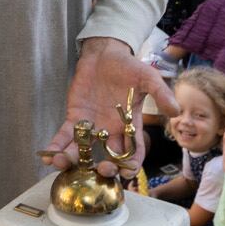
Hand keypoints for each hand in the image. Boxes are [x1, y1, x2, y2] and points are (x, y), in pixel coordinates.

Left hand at [46, 38, 175, 178]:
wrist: (105, 53)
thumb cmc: (128, 66)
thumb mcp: (148, 78)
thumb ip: (161, 93)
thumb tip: (176, 111)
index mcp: (130, 126)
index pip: (133, 153)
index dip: (130, 166)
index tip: (126, 172)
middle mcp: (111, 132)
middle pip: (107, 159)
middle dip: (103, 169)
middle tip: (99, 170)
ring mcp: (92, 128)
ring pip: (83, 152)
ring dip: (72, 161)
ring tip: (62, 163)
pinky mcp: (75, 119)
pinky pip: (64, 137)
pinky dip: (56, 147)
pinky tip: (48, 155)